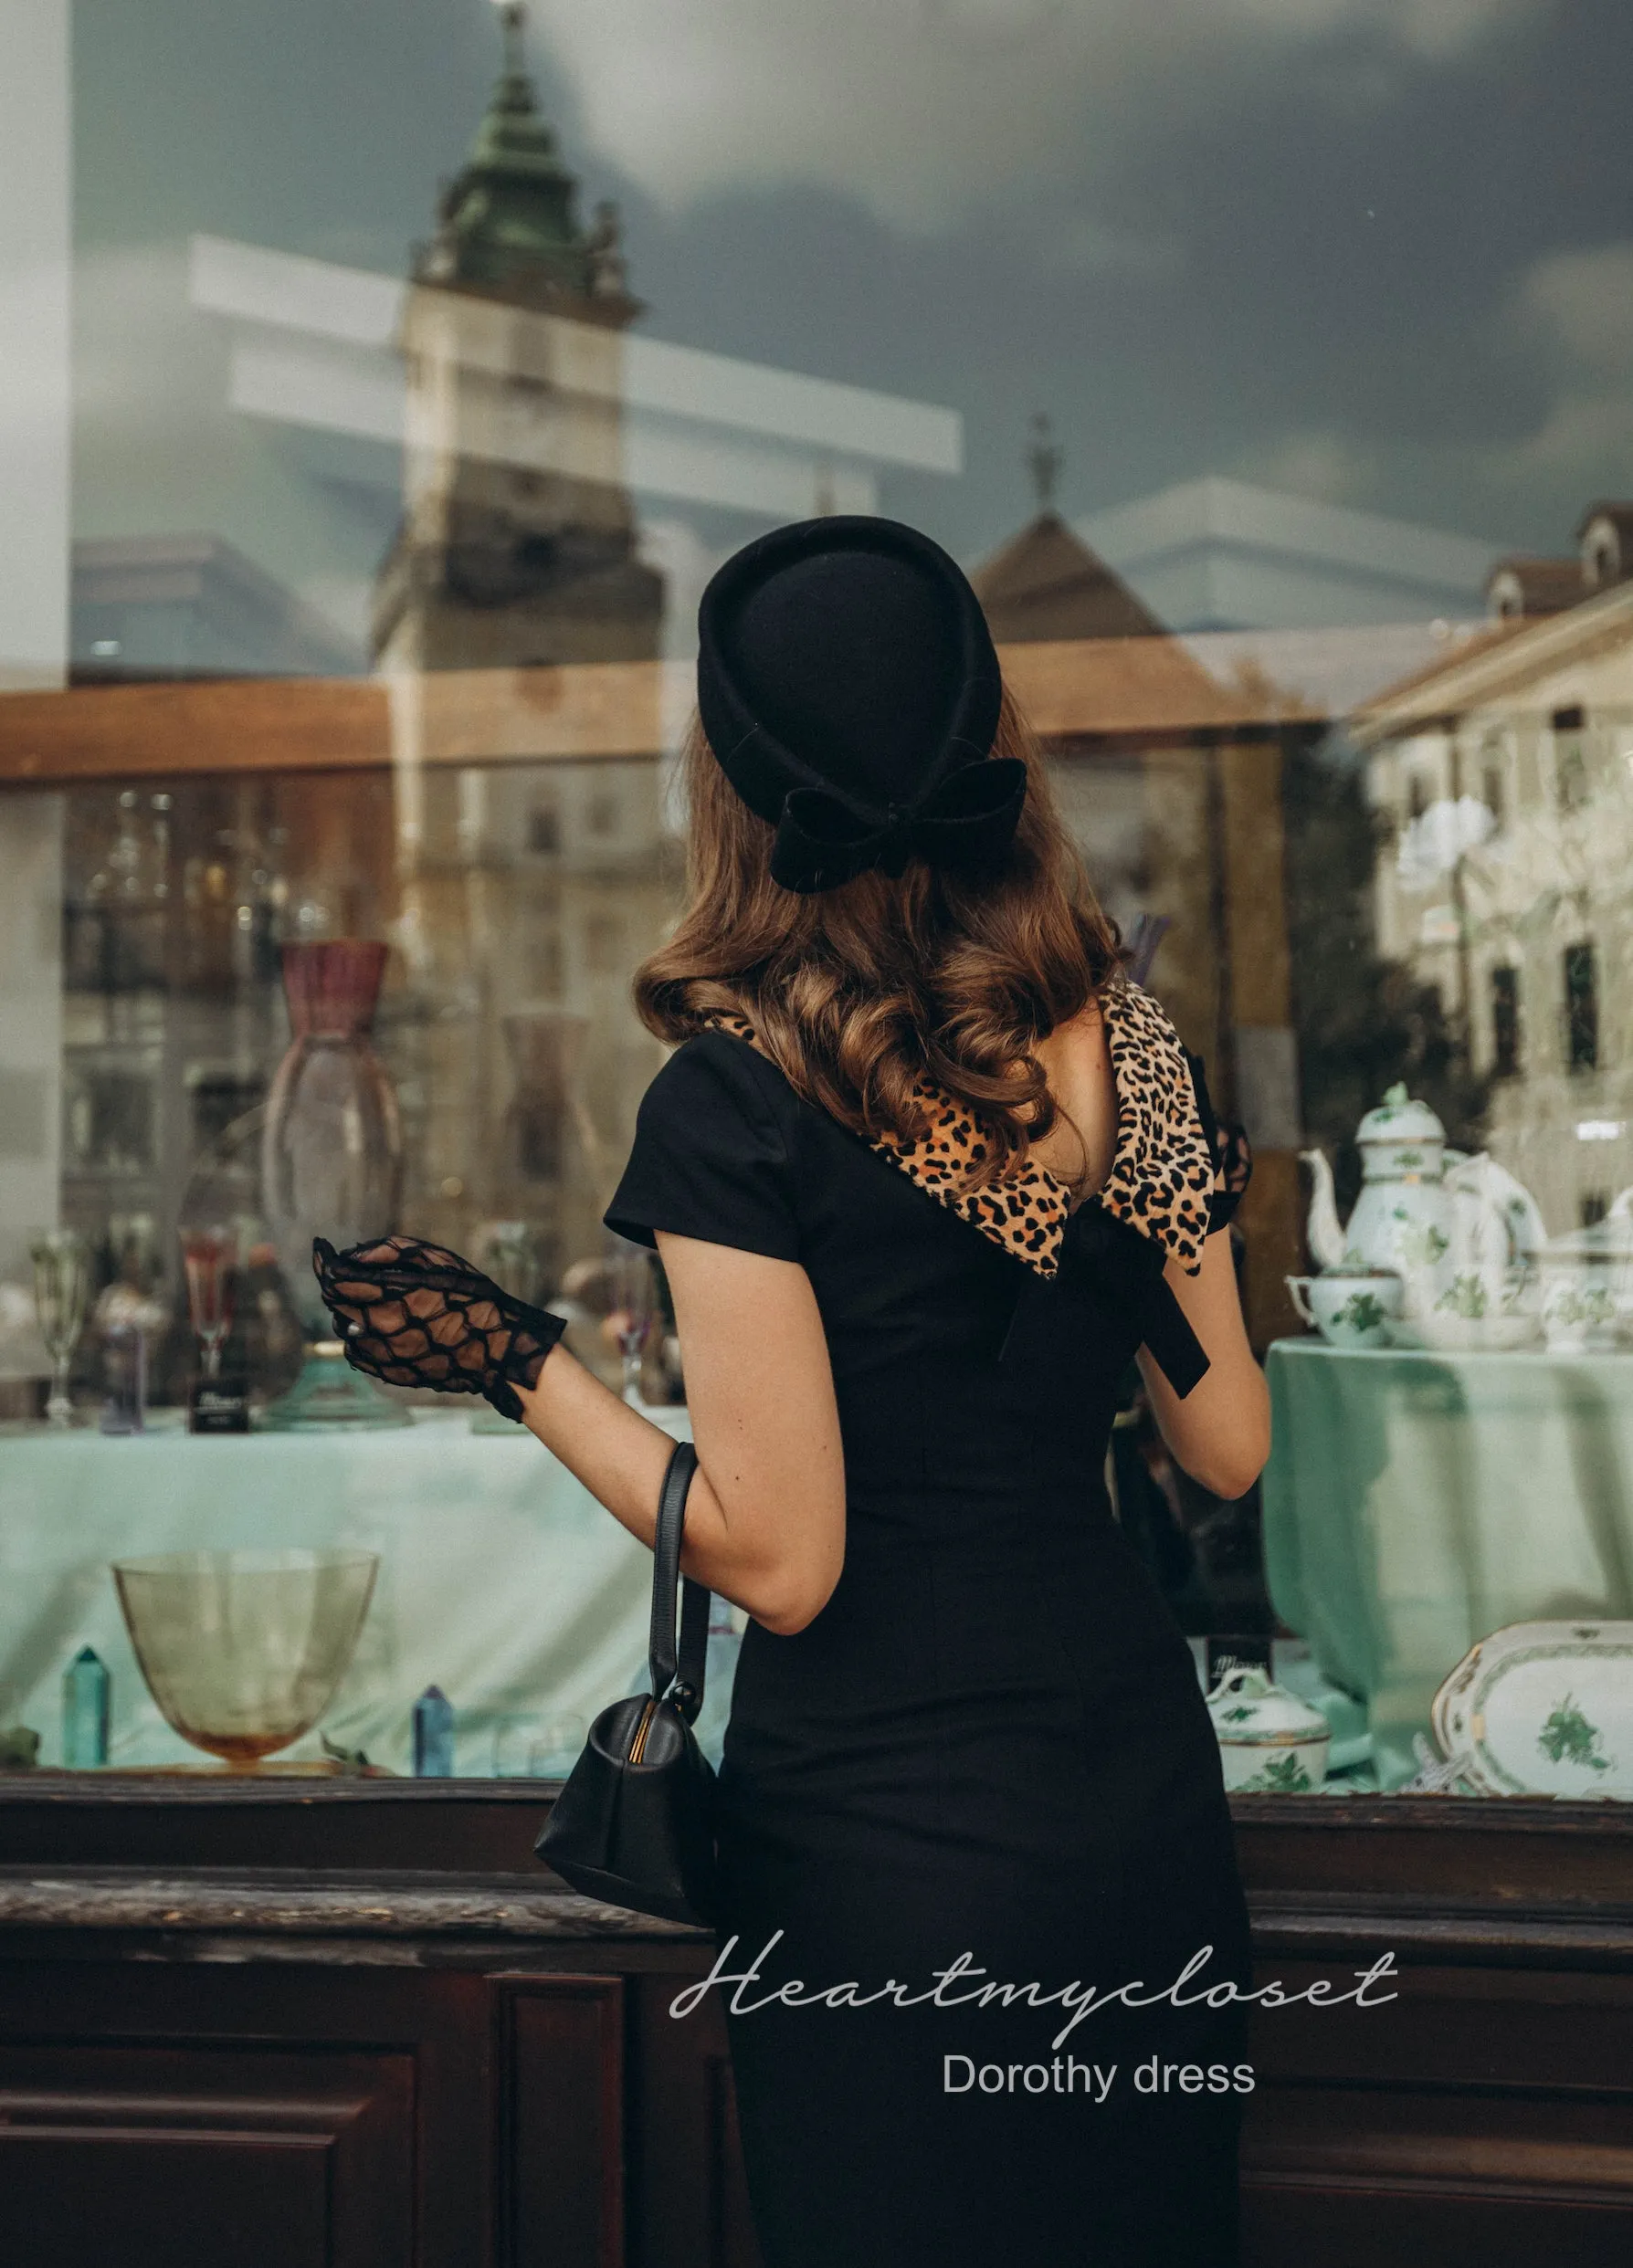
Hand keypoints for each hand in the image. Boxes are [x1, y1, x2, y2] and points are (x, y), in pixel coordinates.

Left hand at [311, 1233, 565, 1420]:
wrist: (496, 1349)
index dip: (323, 1260)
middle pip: (335, 1303)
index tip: (322, 1247)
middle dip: (339, 1284)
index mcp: (388, 1296)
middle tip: (354, 1272)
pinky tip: (385, 1328)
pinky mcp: (388, 1372)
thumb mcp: (436, 1259)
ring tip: (378, 1301)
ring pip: (345, 1329)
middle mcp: (378, 1328)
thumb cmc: (471, 1297)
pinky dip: (361, 1337)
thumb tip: (350, 1255)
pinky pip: (358, 1353)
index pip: (334, 1278)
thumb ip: (388, 1252)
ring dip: (350, 1312)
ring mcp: (382, 1354)